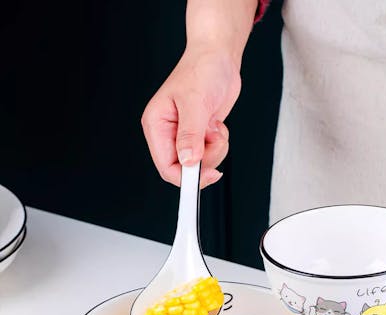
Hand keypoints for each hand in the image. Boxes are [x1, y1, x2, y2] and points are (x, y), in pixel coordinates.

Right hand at [141, 48, 240, 187]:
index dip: (186, 177)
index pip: (166, 166)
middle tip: (214, 139)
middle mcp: (169, 134)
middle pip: (185, 169)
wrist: (219, 58)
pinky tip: (216, 124)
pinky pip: (211, 154)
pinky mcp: (200, 136)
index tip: (205, 176)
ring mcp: (185, 136)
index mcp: (156, 125)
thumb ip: (190, 134)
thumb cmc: (201, 70)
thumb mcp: (195, 102)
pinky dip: (220, 143)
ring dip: (215, 150)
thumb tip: (187, 161)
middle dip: (205, 159)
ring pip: (201, 163)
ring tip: (214, 127)